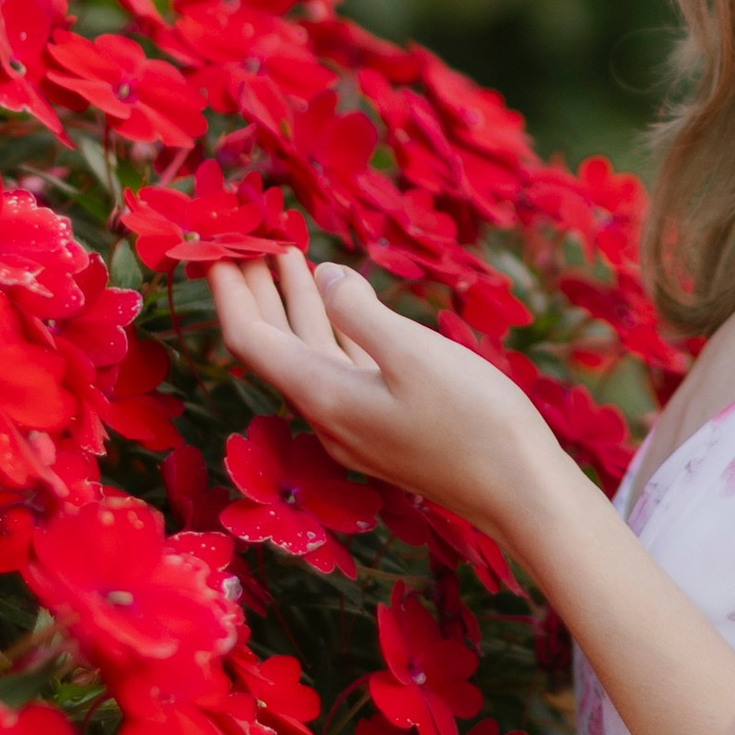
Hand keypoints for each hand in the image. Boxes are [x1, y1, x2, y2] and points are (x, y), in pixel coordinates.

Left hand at [209, 249, 562, 539]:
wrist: (521, 493)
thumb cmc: (475, 422)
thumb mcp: (415, 355)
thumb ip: (360, 312)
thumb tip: (322, 276)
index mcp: (325, 396)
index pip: (252, 340)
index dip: (229, 292)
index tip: (212, 247)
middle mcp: (329, 414)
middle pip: (273, 346)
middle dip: (255, 292)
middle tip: (239, 240)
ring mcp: (356, 423)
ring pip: (308, 354)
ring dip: (294, 304)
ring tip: (285, 257)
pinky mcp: (385, 424)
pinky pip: (340, 366)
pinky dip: (330, 327)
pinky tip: (339, 303)